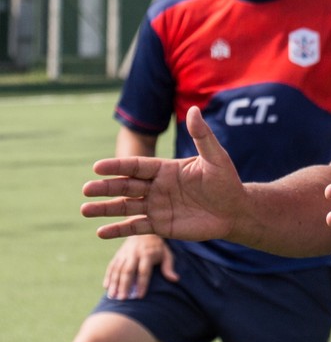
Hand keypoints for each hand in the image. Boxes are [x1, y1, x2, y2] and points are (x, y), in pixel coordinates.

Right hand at [81, 107, 242, 241]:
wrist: (234, 210)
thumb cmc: (226, 181)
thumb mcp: (215, 157)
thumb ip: (202, 136)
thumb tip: (193, 109)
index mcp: (166, 169)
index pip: (137, 166)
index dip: (118, 167)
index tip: (98, 167)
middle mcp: (157, 187)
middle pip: (126, 186)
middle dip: (106, 188)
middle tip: (86, 189)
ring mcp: (157, 206)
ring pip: (126, 207)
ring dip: (105, 209)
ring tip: (85, 209)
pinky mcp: (161, 225)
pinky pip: (136, 227)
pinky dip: (119, 229)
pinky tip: (101, 232)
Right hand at [103, 234, 178, 299]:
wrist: (144, 229)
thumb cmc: (158, 247)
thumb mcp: (167, 254)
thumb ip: (169, 267)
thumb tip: (175, 280)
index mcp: (148, 253)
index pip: (144, 271)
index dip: (142, 283)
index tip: (140, 296)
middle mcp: (135, 253)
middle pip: (128, 271)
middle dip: (124, 285)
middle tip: (122, 299)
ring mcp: (125, 253)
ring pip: (117, 269)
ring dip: (114, 283)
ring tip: (113, 296)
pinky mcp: (118, 254)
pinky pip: (111, 266)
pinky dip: (108, 276)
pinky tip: (106, 287)